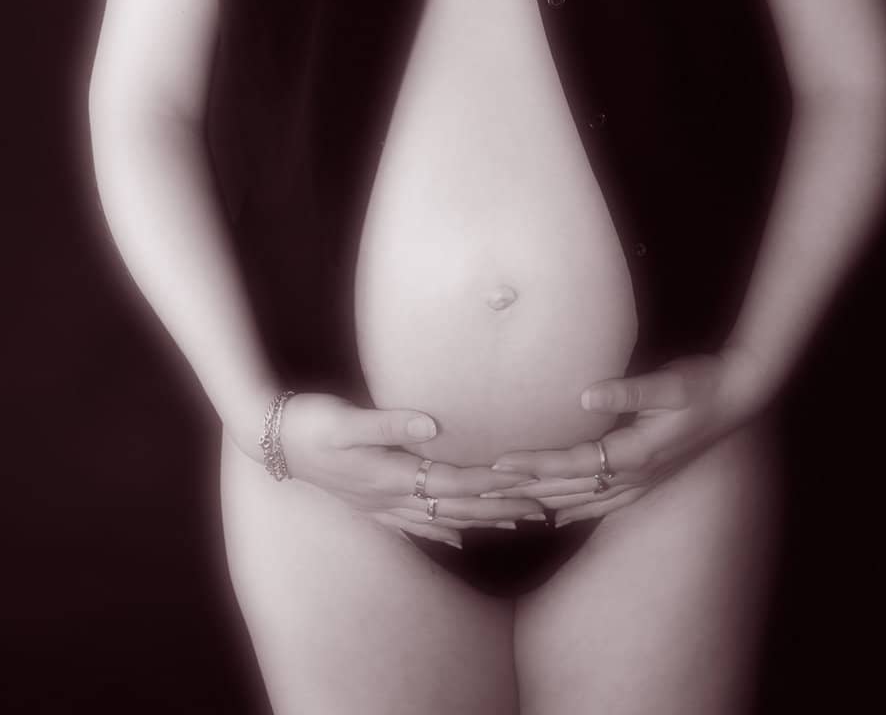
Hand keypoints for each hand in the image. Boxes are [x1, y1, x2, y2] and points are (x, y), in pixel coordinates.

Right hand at [232, 393, 546, 548]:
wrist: (268, 438)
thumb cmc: (309, 422)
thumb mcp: (347, 418)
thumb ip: (391, 423)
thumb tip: (433, 426)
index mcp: (390, 475)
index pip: (455, 483)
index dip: (492, 484)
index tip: (529, 485)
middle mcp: (389, 496)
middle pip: (456, 507)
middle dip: (500, 509)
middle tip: (543, 510)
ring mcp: (379, 503)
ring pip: (440, 518)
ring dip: (480, 521)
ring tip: (515, 524)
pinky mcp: (369, 500)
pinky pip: (414, 524)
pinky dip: (441, 532)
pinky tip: (458, 540)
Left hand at [480, 344, 774, 527]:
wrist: (739, 399)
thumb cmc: (703, 386)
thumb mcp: (670, 384)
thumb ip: (628, 392)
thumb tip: (587, 393)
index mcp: (635, 454)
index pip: (572, 464)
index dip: (534, 464)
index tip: (499, 463)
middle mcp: (634, 477)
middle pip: (569, 490)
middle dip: (525, 492)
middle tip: (483, 495)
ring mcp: (641, 483)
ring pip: (581, 501)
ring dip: (543, 504)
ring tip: (506, 510)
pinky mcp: (646, 479)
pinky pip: (601, 504)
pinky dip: (573, 510)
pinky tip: (555, 516)